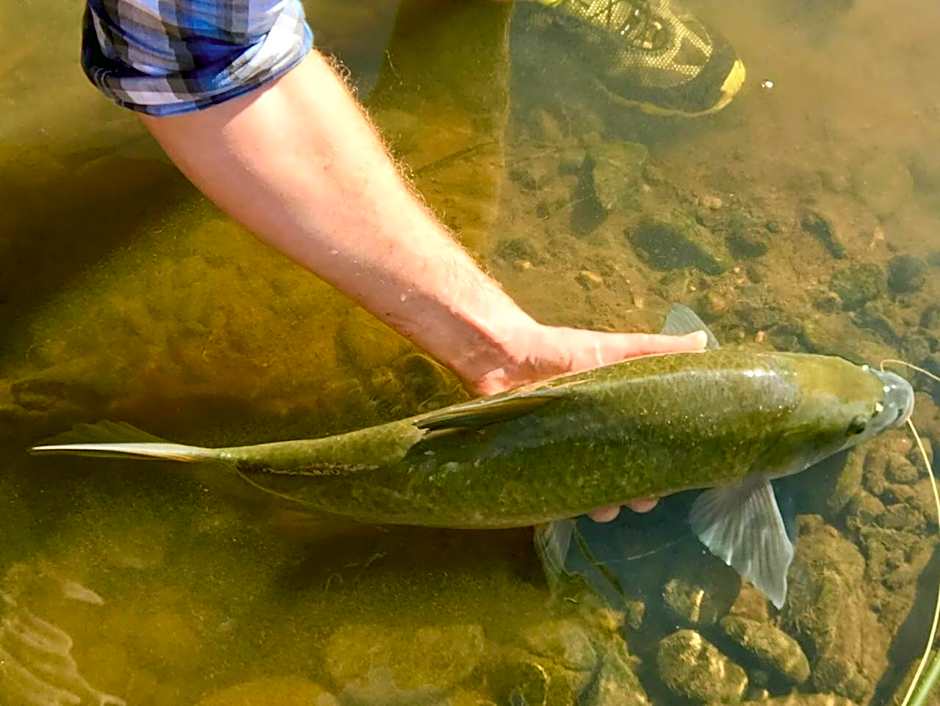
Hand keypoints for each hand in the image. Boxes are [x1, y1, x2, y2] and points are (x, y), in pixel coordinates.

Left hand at [466, 322, 707, 522]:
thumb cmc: (561, 351)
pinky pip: (550, 492)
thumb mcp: (613, 349)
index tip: (672, 483)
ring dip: (600, 504)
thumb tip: (706, 342)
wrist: (501, 354)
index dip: (659, 466)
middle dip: (633, 492)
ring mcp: (561, 452)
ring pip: (587, 488)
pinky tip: (569, 513)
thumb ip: (656, 349)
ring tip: (605, 511)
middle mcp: (591, 437)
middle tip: (640, 501)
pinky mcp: (532, 462)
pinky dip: (561, 507)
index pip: (644, 448)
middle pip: (618, 474)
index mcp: (614, 416)